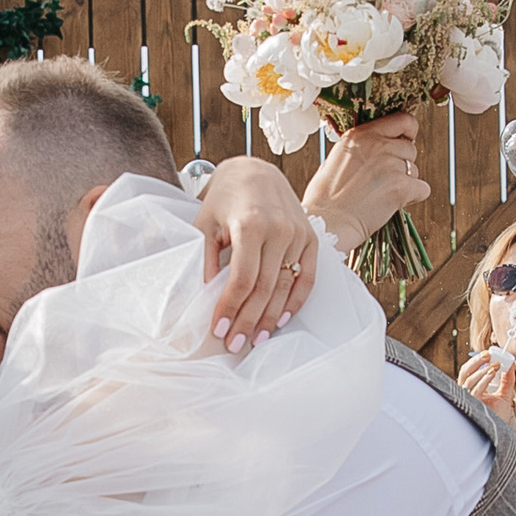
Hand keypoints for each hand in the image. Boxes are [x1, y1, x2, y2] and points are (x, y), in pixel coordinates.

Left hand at [198, 159, 315, 353]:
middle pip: (265, 289)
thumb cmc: (224, 199)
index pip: (242, 279)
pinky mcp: (310, 238)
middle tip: (236, 344)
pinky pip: (307, 278)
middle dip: (248, 320)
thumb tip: (206, 295)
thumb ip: (206, 259)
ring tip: (256, 339)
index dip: (231, 308)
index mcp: (250, 224)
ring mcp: (298, 234)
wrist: (255, 172)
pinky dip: (296, 302)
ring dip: (270, 318)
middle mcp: (279, 230)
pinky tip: (281, 320)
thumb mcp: (205, 223)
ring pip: (286, 287)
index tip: (219, 330)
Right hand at [305, 110, 429, 253]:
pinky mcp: (401, 187)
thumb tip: (383, 145)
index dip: (408, 132)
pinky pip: (422, 188)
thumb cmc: (326, 197)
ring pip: (415, 170)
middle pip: (410, 148)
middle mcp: (378, 145)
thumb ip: (362, 146)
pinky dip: (413, 197)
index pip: (403, 120)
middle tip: (383, 180)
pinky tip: (393, 204)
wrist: (327, 222)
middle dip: (402, 163)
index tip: (405, 140)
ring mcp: (391, 165)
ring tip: (381, 193)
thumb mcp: (338, 157)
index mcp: (361, 134)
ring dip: (405, 182)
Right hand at [455, 347, 515, 413]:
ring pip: (468, 380)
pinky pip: (474, 390)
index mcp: (471, 390)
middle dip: (475, 362)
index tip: (488, 353)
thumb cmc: (499, 416)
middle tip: (488, 355)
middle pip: (464, 373)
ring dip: (481, 370)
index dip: (476, 361)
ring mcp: (468, 400)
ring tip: (495, 366)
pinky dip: (483, 380)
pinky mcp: (472, 406)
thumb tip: (511, 363)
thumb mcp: (505, 394)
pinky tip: (491, 373)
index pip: (468, 372)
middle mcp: (467, 394)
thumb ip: (507, 379)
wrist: (501, 433)